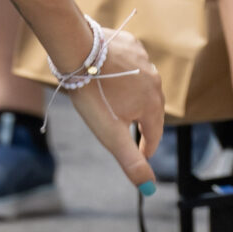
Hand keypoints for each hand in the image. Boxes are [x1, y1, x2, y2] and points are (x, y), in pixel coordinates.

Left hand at [58, 27, 163, 189]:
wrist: (77, 50)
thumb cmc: (93, 94)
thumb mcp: (111, 134)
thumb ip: (131, 161)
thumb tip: (149, 188)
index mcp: (153, 104)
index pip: (154, 133)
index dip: (146, 146)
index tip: (142, 155)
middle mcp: (154, 81)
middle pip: (150, 108)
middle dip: (141, 121)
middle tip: (132, 131)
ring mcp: (144, 59)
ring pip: (142, 84)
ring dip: (134, 95)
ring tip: (122, 103)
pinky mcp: (130, 43)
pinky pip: (133, 62)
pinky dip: (127, 72)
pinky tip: (116, 75)